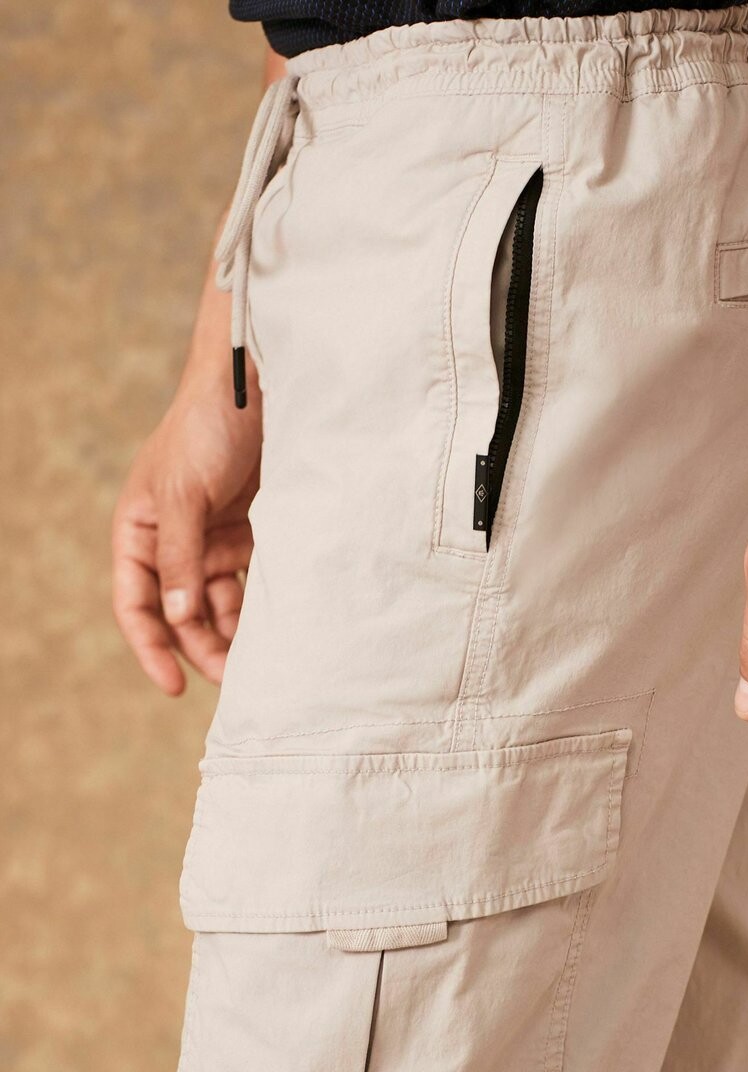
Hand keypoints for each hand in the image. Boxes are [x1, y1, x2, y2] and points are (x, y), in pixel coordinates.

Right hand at [112, 376, 260, 694]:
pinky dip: (266, 607)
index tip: (174, 687)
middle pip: (184, 614)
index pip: (137, 604)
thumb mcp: (184, 492)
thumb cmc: (206, 426)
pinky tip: (285, 629)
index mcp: (141, 531)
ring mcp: (216, 539)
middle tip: (238, 682)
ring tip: (264, 664)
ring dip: (238, 636)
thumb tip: (177, 617)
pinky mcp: (255, 533)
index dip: (152, 648)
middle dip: (205, 649)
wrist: (259, 383)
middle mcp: (176, 542)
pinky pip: (257, 583)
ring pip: (223, 605)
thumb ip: (180, 557)